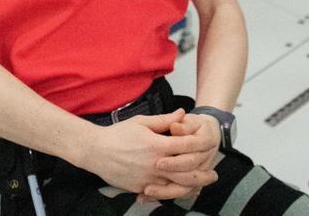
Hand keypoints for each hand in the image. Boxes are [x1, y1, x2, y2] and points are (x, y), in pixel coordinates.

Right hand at [75, 109, 218, 195]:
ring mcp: (148, 179)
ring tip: (200, 186)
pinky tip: (180, 191)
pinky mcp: (140, 188)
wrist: (95, 151)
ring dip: (191, 187)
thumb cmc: (117, 134)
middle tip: (213, 175)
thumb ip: (164, 120)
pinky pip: (161, 194)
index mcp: (157, 145)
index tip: (210, 145)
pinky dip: (173, 193)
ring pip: (176, 187)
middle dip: (202, 174)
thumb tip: (182, 113)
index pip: (186, 147)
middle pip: (186, 172)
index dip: (200, 145)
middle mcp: (155, 164)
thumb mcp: (141, 122)